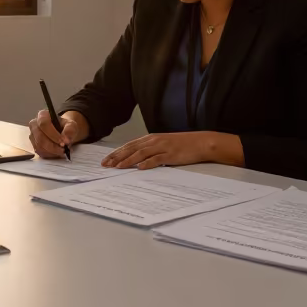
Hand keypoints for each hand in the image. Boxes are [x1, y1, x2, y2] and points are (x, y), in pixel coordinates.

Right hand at [27, 109, 87, 158]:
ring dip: (52, 151)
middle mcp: (34, 125)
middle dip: (53, 146)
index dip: (53, 134)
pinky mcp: (33, 145)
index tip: (64, 142)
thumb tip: (66, 139)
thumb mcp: (71, 125)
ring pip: (39, 147)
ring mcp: (32, 136)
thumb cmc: (64, 126)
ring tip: (63, 151)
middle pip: (40, 137)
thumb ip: (70, 130)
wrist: (61, 132)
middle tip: (64, 150)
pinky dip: (50, 154)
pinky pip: (40, 152)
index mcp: (42, 115)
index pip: (44, 124)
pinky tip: (57, 153)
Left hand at [101, 131, 242, 169]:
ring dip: (128, 160)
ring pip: (141, 153)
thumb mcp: (163, 145)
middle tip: (106, 165)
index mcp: (151, 138)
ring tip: (118, 167)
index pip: (130, 145)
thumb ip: (150, 150)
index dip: (117, 152)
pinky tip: (139, 168)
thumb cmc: (182, 145)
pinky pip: (157, 159)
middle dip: (117, 157)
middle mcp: (154, 141)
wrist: (201, 142)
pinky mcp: (171, 155)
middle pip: (132, 148)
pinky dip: (147, 163)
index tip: (106, 160)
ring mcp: (162, 147)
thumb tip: (136, 160)